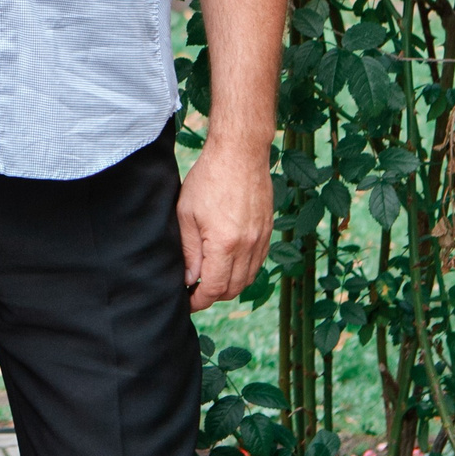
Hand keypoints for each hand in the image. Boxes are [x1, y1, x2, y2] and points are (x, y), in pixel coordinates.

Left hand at [176, 143, 273, 312]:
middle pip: (233, 289)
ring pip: (248, 279)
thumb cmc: (208, 179)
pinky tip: (229, 263)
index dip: (199, 300)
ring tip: (210, 278)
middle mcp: (248, 247)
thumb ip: (189, 251)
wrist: (240, 154)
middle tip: (195, 291)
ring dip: (230, 285)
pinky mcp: (268, 232)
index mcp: (225, 244)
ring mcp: (261, 240)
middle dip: (213, 295)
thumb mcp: (187, 214)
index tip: (187, 301)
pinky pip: (257, 263)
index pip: (214, 288)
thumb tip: (189, 279)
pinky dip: (243, 271)